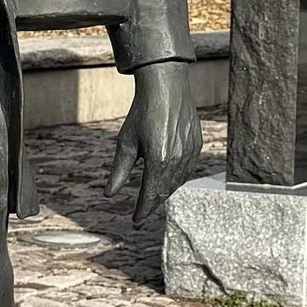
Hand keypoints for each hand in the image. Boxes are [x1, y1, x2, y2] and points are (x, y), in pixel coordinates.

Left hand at [110, 57, 205, 226]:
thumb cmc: (142, 113)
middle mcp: (177, 161)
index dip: (143, 210)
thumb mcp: (126, 142)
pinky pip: (187, 170)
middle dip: (153, 204)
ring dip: (165, 192)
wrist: (166, 87)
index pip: (150, 195)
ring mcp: (190, 154)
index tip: (135, 220)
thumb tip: (109, 194)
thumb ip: (119, 171)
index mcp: (158, 161)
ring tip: (153, 197)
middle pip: (165, 192)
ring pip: (177, 183)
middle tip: (143, 212)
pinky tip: (168, 179)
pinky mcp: (196, 146)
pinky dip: (177, 179)